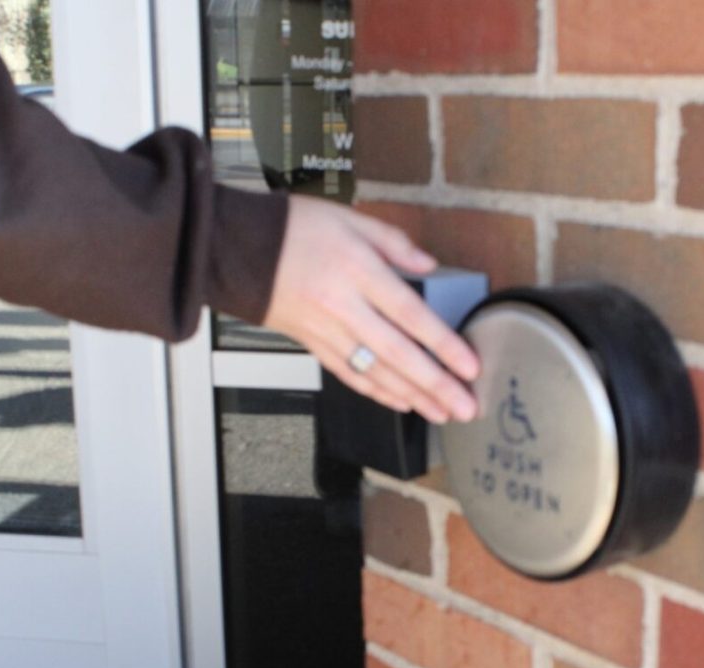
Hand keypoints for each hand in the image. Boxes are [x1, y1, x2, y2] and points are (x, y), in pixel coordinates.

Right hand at [264, 196, 479, 422]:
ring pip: (375, 372)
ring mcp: (325, 330)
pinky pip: (349, 374)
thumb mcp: (348, 217)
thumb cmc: (290, 228)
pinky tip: (402, 403)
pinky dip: (378, 392)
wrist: (234, 248)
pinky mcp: (311, 345)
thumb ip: (393, 242)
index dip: (443, 344)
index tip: (469, 367)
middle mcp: (343, 307)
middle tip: (465, 407)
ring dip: (412, 396)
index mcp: (357, 270)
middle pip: (398, 354)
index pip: (410, 314)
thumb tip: (429, 265)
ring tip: (442, 413)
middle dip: (436, 385)